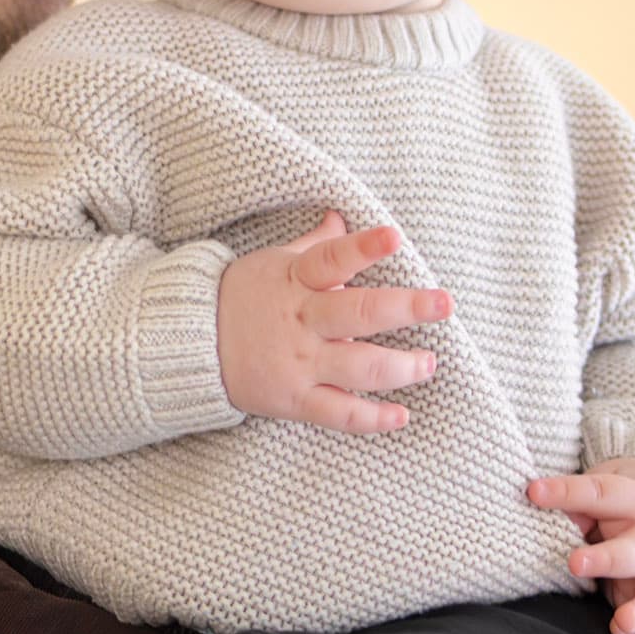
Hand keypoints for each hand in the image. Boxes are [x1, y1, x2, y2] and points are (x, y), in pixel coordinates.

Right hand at [217, 211, 450, 433]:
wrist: (190, 345)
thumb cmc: (238, 297)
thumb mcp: (272, 263)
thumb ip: (314, 245)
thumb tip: (340, 216)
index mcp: (295, 281)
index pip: (332, 259)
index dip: (363, 248)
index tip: (394, 236)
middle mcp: (301, 322)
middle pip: (358, 313)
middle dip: (406, 308)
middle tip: (444, 303)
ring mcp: (299, 363)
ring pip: (359, 366)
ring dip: (402, 366)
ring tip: (429, 362)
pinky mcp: (294, 399)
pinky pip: (339, 412)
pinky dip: (372, 417)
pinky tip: (401, 415)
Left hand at [527, 458, 634, 633]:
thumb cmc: (619, 501)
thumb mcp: (601, 491)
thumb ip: (575, 503)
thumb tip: (536, 499)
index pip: (603, 494)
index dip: (568, 492)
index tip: (534, 492)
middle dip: (608, 559)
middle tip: (574, 564)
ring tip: (624, 621)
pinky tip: (624, 633)